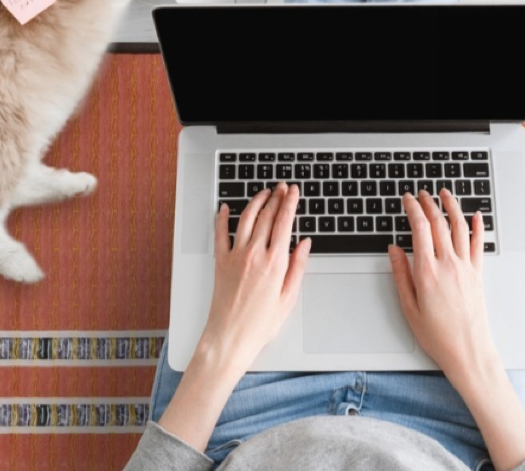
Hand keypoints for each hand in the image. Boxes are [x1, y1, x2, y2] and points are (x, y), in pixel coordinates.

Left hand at [197, 182, 310, 371]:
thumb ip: (298, 267)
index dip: (290, 202)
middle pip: (266, 215)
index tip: (294, 191)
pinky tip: (226, 208)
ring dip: (256, 201)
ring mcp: (235, 256)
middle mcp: (254, 254)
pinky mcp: (220, 262)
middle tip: (282, 186)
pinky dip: (222, 217)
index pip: (284, 222)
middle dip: (276, 197)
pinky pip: (220, 233)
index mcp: (274, 263)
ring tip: (264, 193)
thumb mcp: (289, 298)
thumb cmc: (260, 324)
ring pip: (245, 218)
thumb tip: (304, 244)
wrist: (230, 337)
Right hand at [388, 189, 498, 382]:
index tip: (407, 199)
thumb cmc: (437, 335)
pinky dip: (478, 226)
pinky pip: (478, 244)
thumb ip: (400, 275)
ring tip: (445, 194)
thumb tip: (394, 250)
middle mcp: (448, 265)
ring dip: (452, 206)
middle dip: (428, 203)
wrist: (468, 351)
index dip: (412, 209)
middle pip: (439, 223)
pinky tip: (476, 215)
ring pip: (460, 227)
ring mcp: (465, 267)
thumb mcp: (408, 307)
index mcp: (427, 272)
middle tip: (421, 193)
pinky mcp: (478, 274)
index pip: (419, 229)